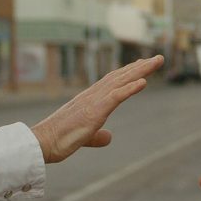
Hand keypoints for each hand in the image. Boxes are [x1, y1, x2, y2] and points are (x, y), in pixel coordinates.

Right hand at [31, 55, 162, 162]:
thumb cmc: (59, 140)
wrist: (42, 142)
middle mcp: (92, 96)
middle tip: (158, 58)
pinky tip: (144, 82)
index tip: (141, 65)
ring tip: (157, 62)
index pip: (113, 82)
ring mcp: (93, 102)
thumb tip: (109, 137)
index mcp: (90, 100)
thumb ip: (97, 136)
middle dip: (140, 67)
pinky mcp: (94, 111)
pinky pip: (115, 97)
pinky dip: (130, 89)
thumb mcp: (84, 138)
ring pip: (121, 81)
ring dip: (140, 71)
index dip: (128, 73)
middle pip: (120, 77)